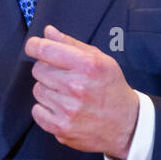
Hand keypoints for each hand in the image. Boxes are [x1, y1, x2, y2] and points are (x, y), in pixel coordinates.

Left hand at [24, 24, 139, 159]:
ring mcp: (68, 109)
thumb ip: (72, 44)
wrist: (127, 124)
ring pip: (37, 90)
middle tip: (64, 77)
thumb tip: (48, 32)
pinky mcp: (61, 127)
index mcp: (87, 65)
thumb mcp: (100, 60)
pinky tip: (62, 109)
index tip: (34, 46)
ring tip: (68, 95)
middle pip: (38, 70)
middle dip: (47, 70)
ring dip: (48, 91)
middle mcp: (77, 86)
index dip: (34, 45)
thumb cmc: (111, 88)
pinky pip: (37, 111)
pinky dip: (45, 109)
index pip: (45, 49)